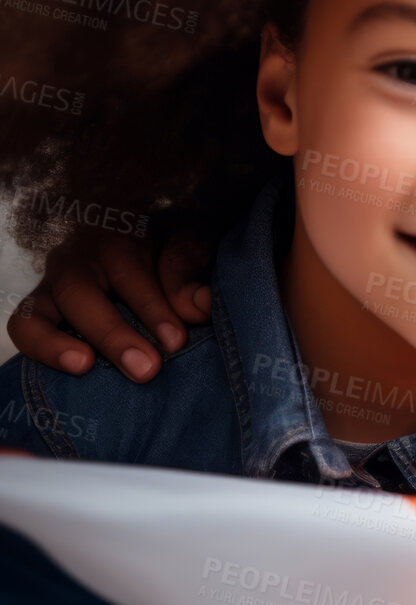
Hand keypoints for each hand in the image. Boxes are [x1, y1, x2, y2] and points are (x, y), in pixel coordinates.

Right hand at [7, 229, 211, 380]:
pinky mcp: (39, 307)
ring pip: (38, 310)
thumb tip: (202, 305)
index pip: (129, 269)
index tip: (175, 341)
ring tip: (84, 366)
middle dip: (112, 333)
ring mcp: (53, 283)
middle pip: (80, 291)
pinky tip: (74, 367)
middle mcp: (78, 257)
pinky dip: (43, 348)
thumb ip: (192, 273)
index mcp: (119, 237)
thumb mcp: (188, 245)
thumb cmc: (170, 249)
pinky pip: (25, 326)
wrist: (142, 242)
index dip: (151, 307)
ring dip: (58, 343)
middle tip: (145, 368)